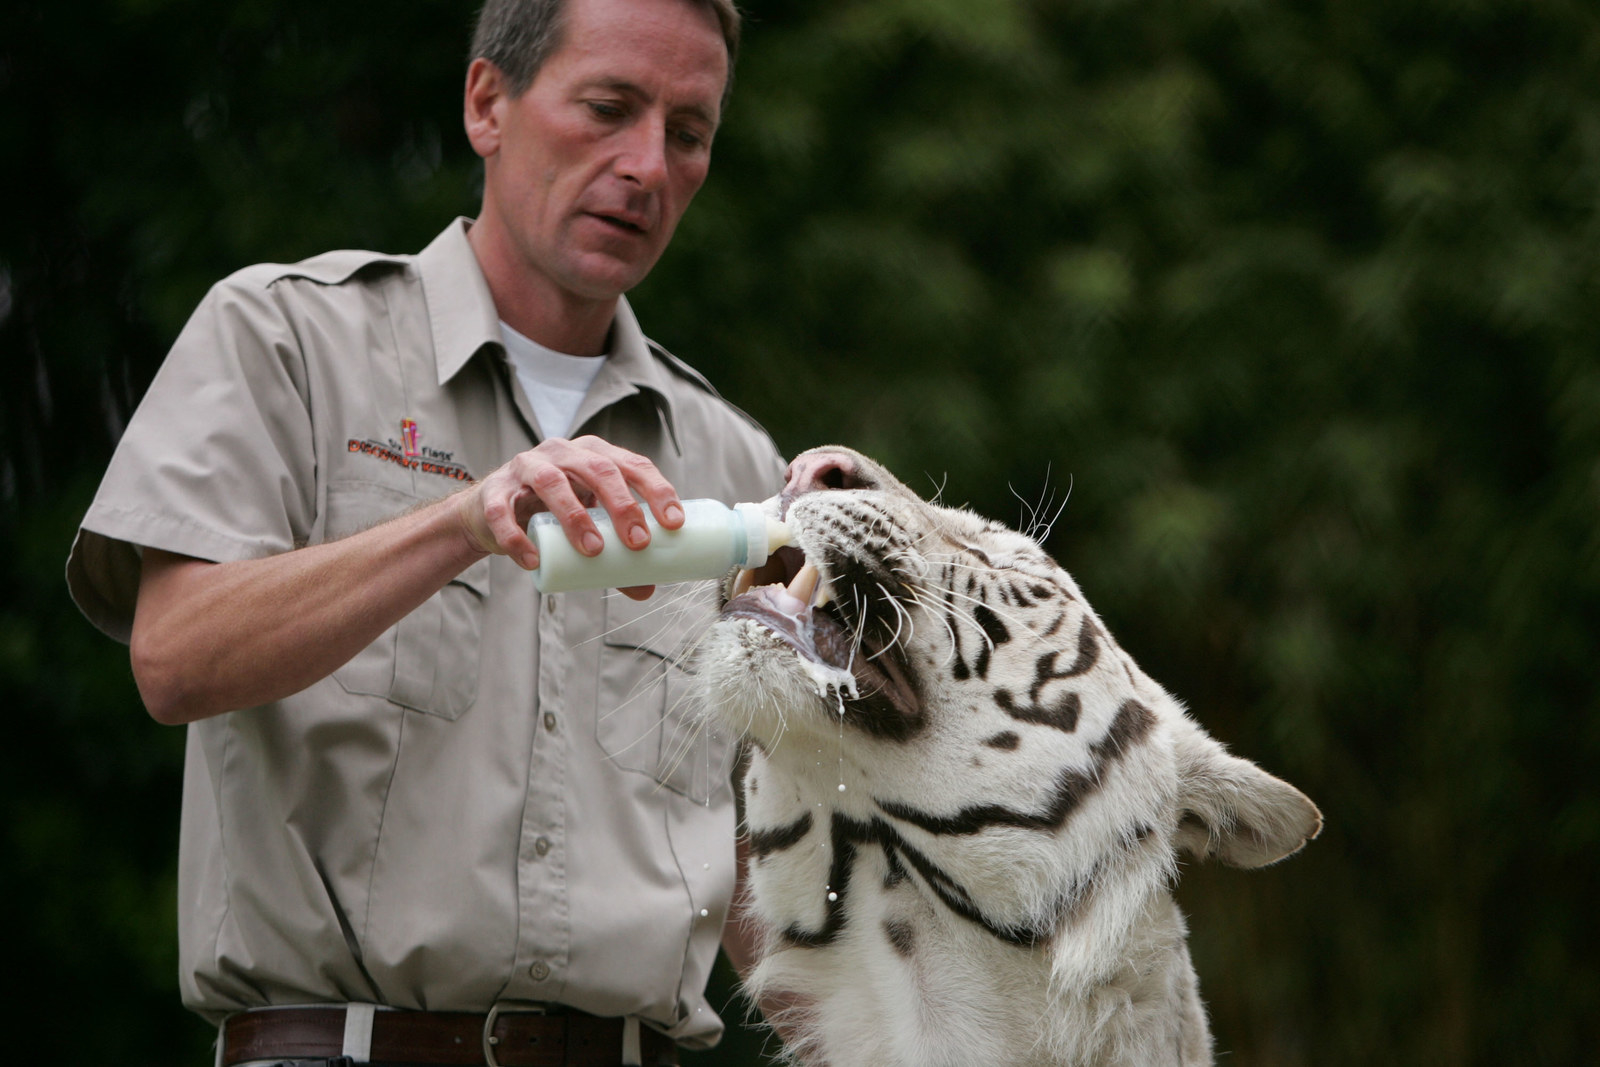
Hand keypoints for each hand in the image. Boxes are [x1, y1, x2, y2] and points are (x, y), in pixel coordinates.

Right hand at [456, 436, 684, 598]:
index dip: (657, 490)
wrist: (492, 513)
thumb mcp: (588, 527)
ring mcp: (525, 468)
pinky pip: (503, 512)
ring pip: (551, 483)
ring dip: (575, 516)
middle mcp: (561, 452)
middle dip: (622, 504)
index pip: (632, 465)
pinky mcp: (494, 492)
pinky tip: (533, 560)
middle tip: (638, 542)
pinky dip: (517, 537)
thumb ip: (615, 555)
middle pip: (597, 469)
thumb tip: (647, 589)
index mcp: (593, 454)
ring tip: (592, 550)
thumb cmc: (553, 514)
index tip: (674, 524)